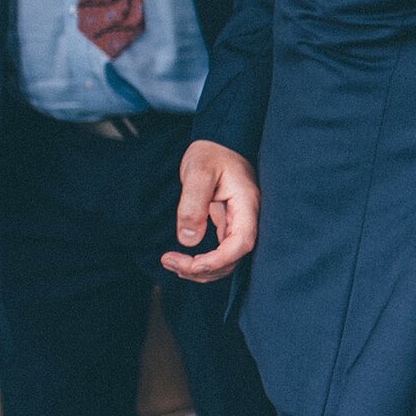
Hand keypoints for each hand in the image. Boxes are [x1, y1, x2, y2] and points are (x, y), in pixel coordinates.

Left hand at [162, 140, 258, 281]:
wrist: (217, 146)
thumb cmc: (210, 155)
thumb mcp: (198, 173)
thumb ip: (193, 205)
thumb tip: (188, 240)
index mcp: (246, 206)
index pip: (241, 243)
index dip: (218, 260)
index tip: (190, 264)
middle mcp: (246, 220)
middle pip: (234, 258)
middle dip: (203, 268)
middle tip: (169, 261)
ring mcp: (238, 225)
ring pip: (227, 261)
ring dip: (201, 270)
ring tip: (170, 262)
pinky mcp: (227, 227)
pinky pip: (219, 253)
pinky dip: (202, 262)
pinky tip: (182, 259)